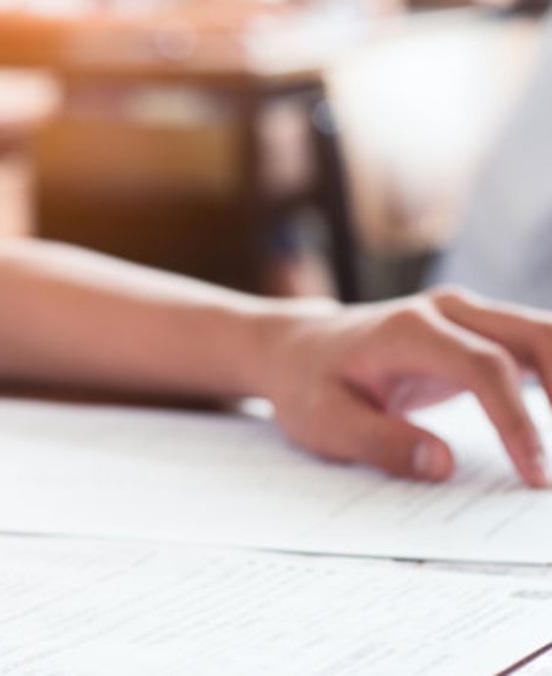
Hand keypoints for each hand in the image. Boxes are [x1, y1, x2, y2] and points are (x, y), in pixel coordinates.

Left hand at [264, 287, 550, 487]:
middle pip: (536, 336)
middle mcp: (446, 311)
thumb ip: (380, 442)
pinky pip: (534, 348)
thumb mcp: (323, 422)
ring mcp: (466, 316)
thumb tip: (443, 465)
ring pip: (544, 336)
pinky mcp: (477, 332)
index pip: (485, 368)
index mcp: (407, 331)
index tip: (536, 475)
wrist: (295, 350)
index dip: (517, 422)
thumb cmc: (308, 387)